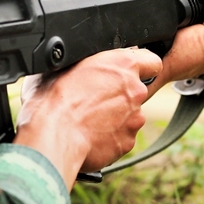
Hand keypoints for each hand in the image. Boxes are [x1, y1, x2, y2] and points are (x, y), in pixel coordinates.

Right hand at [13, 48, 161, 187]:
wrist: (52, 134)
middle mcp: (135, 90)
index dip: (142, 67)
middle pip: (136, 91)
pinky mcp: (127, 142)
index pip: (151, 61)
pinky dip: (108, 137)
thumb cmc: (53, 98)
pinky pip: (120, 137)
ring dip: (114, 118)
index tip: (130, 72)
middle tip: (94, 101)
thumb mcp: (65, 64)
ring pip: (129, 116)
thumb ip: (86, 62)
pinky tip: (88, 136)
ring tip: (87, 121)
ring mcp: (134, 118)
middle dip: (120, 96)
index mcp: (122, 64)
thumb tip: (81, 62)